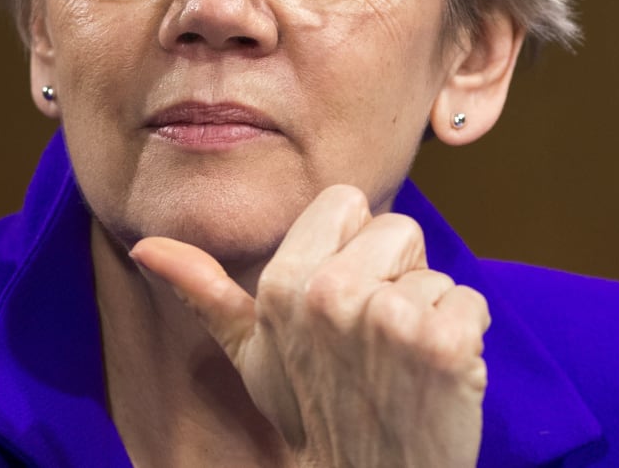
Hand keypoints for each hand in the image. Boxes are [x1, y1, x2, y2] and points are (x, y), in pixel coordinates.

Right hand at [130, 185, 489, 467]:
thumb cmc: (313, 414)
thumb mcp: (251, 355)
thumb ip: (205, 293)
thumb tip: (146, 246)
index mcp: (281, 284)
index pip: (347, 203)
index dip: (354, 248)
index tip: (346, 298)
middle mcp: (329, 293)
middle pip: (399, 229)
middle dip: (398, 277)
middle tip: (376, 340)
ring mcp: (387, 319)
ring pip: (436, 275)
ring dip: (431, 317)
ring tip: (402, 365)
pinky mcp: (443, 344)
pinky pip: (471, 305)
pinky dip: (466, 340)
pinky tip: (437, 378)